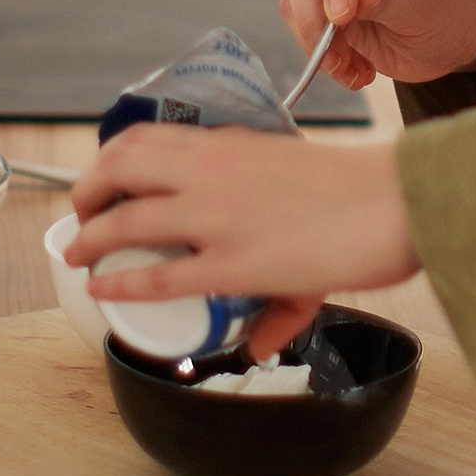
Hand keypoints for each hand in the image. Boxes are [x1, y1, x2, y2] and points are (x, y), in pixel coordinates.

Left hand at [67, 125, 419, 360]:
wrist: (394, 199)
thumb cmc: (358, 192)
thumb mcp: (303, 204)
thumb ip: (271, 247)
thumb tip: (255, 338)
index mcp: (228, 145)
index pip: (146, 137)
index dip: (111, 159)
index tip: (103, 182)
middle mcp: (213, 171)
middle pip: (119, 163)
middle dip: (88, 190)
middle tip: (83, 216)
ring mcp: (218, 216)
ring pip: (125, 218)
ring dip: (91, 237)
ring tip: (81, 254)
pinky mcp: (232, 263)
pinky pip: (158, 276)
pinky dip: (121, 281)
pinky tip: (104, 287)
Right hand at [280, 0, 475, 93]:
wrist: (447, 32)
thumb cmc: (447, 9)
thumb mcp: (426, 8)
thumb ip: (389, 0)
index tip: (342, 17)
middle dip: (316, 16)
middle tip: (338, 59)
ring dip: (317, 41)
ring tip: (356, 71)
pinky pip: (299, 20)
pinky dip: (319, 51)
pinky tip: (354, 70)